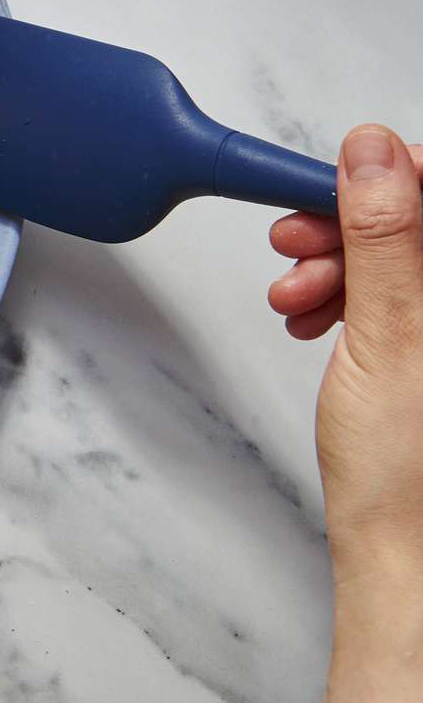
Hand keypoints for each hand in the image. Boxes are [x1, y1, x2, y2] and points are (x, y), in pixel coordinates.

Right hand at [266, 125, 422, 702]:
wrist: (405, 551)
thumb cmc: (405, 471)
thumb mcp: (388, 336)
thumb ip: (384, 236)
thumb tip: (372, 151)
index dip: (387, 174)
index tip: (324, 185)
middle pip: (419, 222)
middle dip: (348, 223)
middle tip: (291, 245)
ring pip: (401, 256)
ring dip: (338, 262)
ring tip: (291, 298)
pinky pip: (395, 292)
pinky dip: (347, 295)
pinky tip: (312, 317)